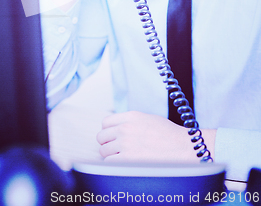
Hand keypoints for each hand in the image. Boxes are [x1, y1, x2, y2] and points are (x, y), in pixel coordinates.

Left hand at [97, 111, 215, 162]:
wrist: (182, 147)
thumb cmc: (169, 135)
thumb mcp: (148, 119)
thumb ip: (130, 121)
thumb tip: (117, 128)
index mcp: (130, 116)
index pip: (105, 123)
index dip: (108, 131)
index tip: (112, 137)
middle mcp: (125, 128)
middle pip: (101, 137)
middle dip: (107, 144)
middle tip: (116, 149)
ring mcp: (125, 144)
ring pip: (104, 152)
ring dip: (111, 156)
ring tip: (123, 158)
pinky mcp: (127, 160)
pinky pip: (109, 164)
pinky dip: (115, 166)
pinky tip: (125, 165)